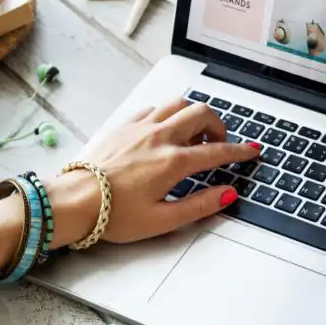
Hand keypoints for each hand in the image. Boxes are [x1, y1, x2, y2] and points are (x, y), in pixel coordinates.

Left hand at [47, 99, 259, 247]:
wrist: (73, 201)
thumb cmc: (113, 215)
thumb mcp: (163, 220)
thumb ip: (200, 205)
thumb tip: (227, 194)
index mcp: (172, 162)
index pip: (217, 151)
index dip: (239, 151)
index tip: (251, 151)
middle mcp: (159, 137)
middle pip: (201, 114)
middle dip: (219, 126)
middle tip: (219, 144)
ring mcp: (139, 128)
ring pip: (178, 104)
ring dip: (193, 115)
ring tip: (193, 135)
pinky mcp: (123, 126)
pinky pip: (153, 108)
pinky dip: (168, 114)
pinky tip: (164, 130)